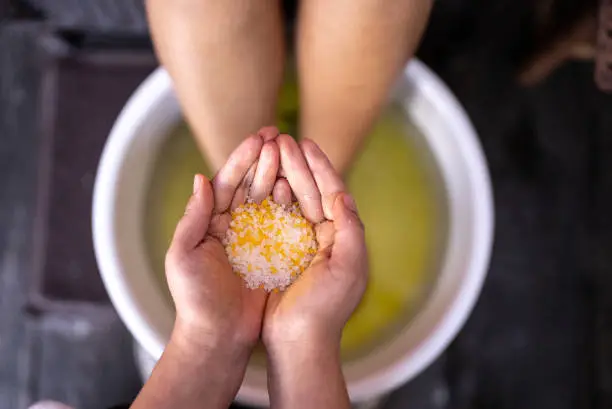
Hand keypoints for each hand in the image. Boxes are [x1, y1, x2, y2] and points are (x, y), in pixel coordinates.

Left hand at [165, 127, 279, 351]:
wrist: (218, 336)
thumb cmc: (195, 298)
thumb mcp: (183, 256)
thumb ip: (193, 218)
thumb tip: (201, 178)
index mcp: (209, 223)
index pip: (226, 183)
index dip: (241, 159)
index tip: (258, 137)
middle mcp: (233, 226)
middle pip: (250, 185)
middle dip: (264, 159)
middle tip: (280, 135)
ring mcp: (255, 239)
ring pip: (268, 200)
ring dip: (279, 174)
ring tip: (292, 152)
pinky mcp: (273, 253)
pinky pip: (284, 224)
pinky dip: (291, 204)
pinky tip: (300, 186)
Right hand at [264, 135, 368, 351]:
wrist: (297, 342)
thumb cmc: (325, 308)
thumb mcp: (348, 268)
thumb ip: (351, 230)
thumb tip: (344, 195)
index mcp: (343, 237)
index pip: (333, 192)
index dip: (321, 167)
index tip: (307, 143)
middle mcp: (324, 236)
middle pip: (311, 191)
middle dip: (297, 164)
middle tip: (282, 139)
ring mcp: (300, 243)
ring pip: (292, 200)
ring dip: (282, 175)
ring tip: (270, 151)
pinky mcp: (280, 252)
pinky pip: (274, 218)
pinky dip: (269, 199)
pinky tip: (261, 183)